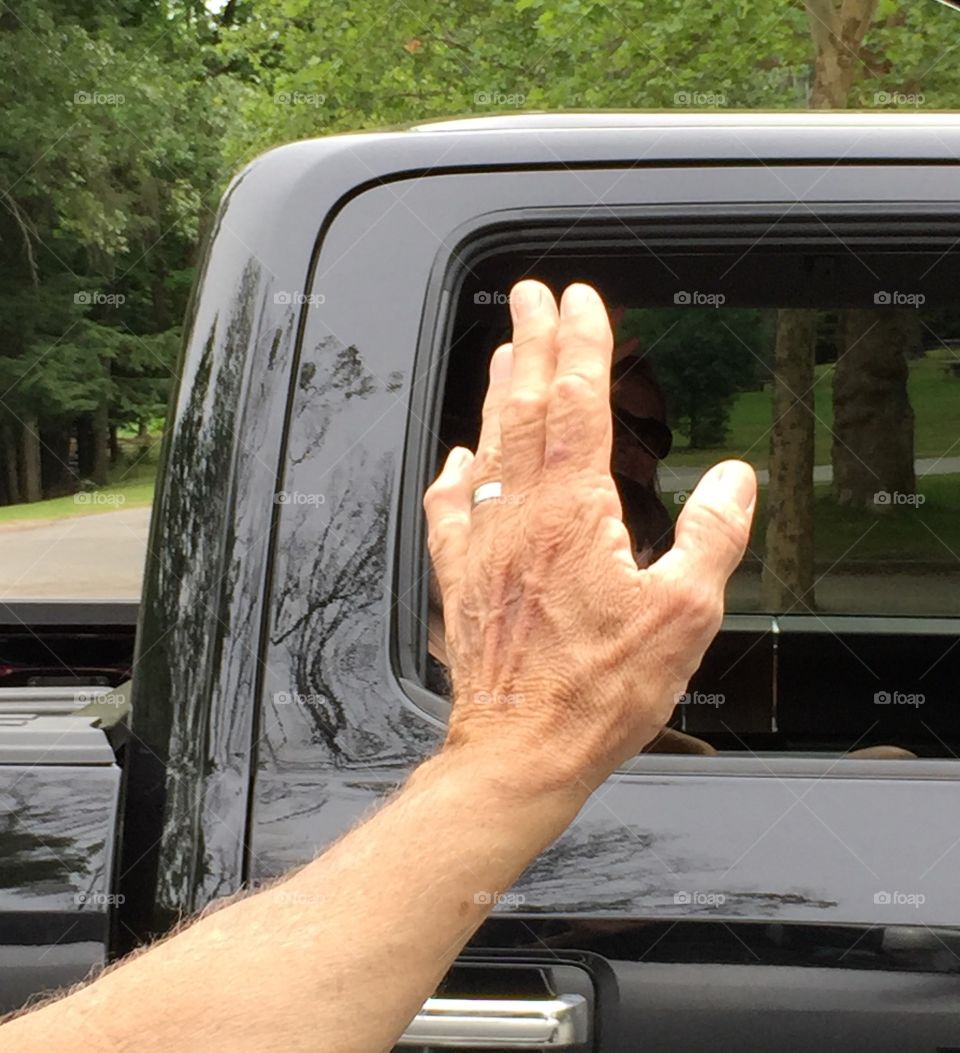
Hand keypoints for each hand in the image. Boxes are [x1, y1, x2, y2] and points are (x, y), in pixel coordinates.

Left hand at [423, 280, 755, 795]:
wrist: (520, 749)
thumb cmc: (598, 692)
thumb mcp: (684, 616)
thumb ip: (712, 538)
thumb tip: (736, 481)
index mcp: (574, 512)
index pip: (577, 403)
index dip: (580, 345)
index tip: (580, 300)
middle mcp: (520, 515)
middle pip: (523, 408)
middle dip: (530, 343)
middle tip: (531, 296)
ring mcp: (482, 545)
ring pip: (488, 447)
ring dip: (496, 394)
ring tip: (502, 352)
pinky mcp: (462, 579)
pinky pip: (449, 511)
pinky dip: (455, 475)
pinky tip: (458, 458)